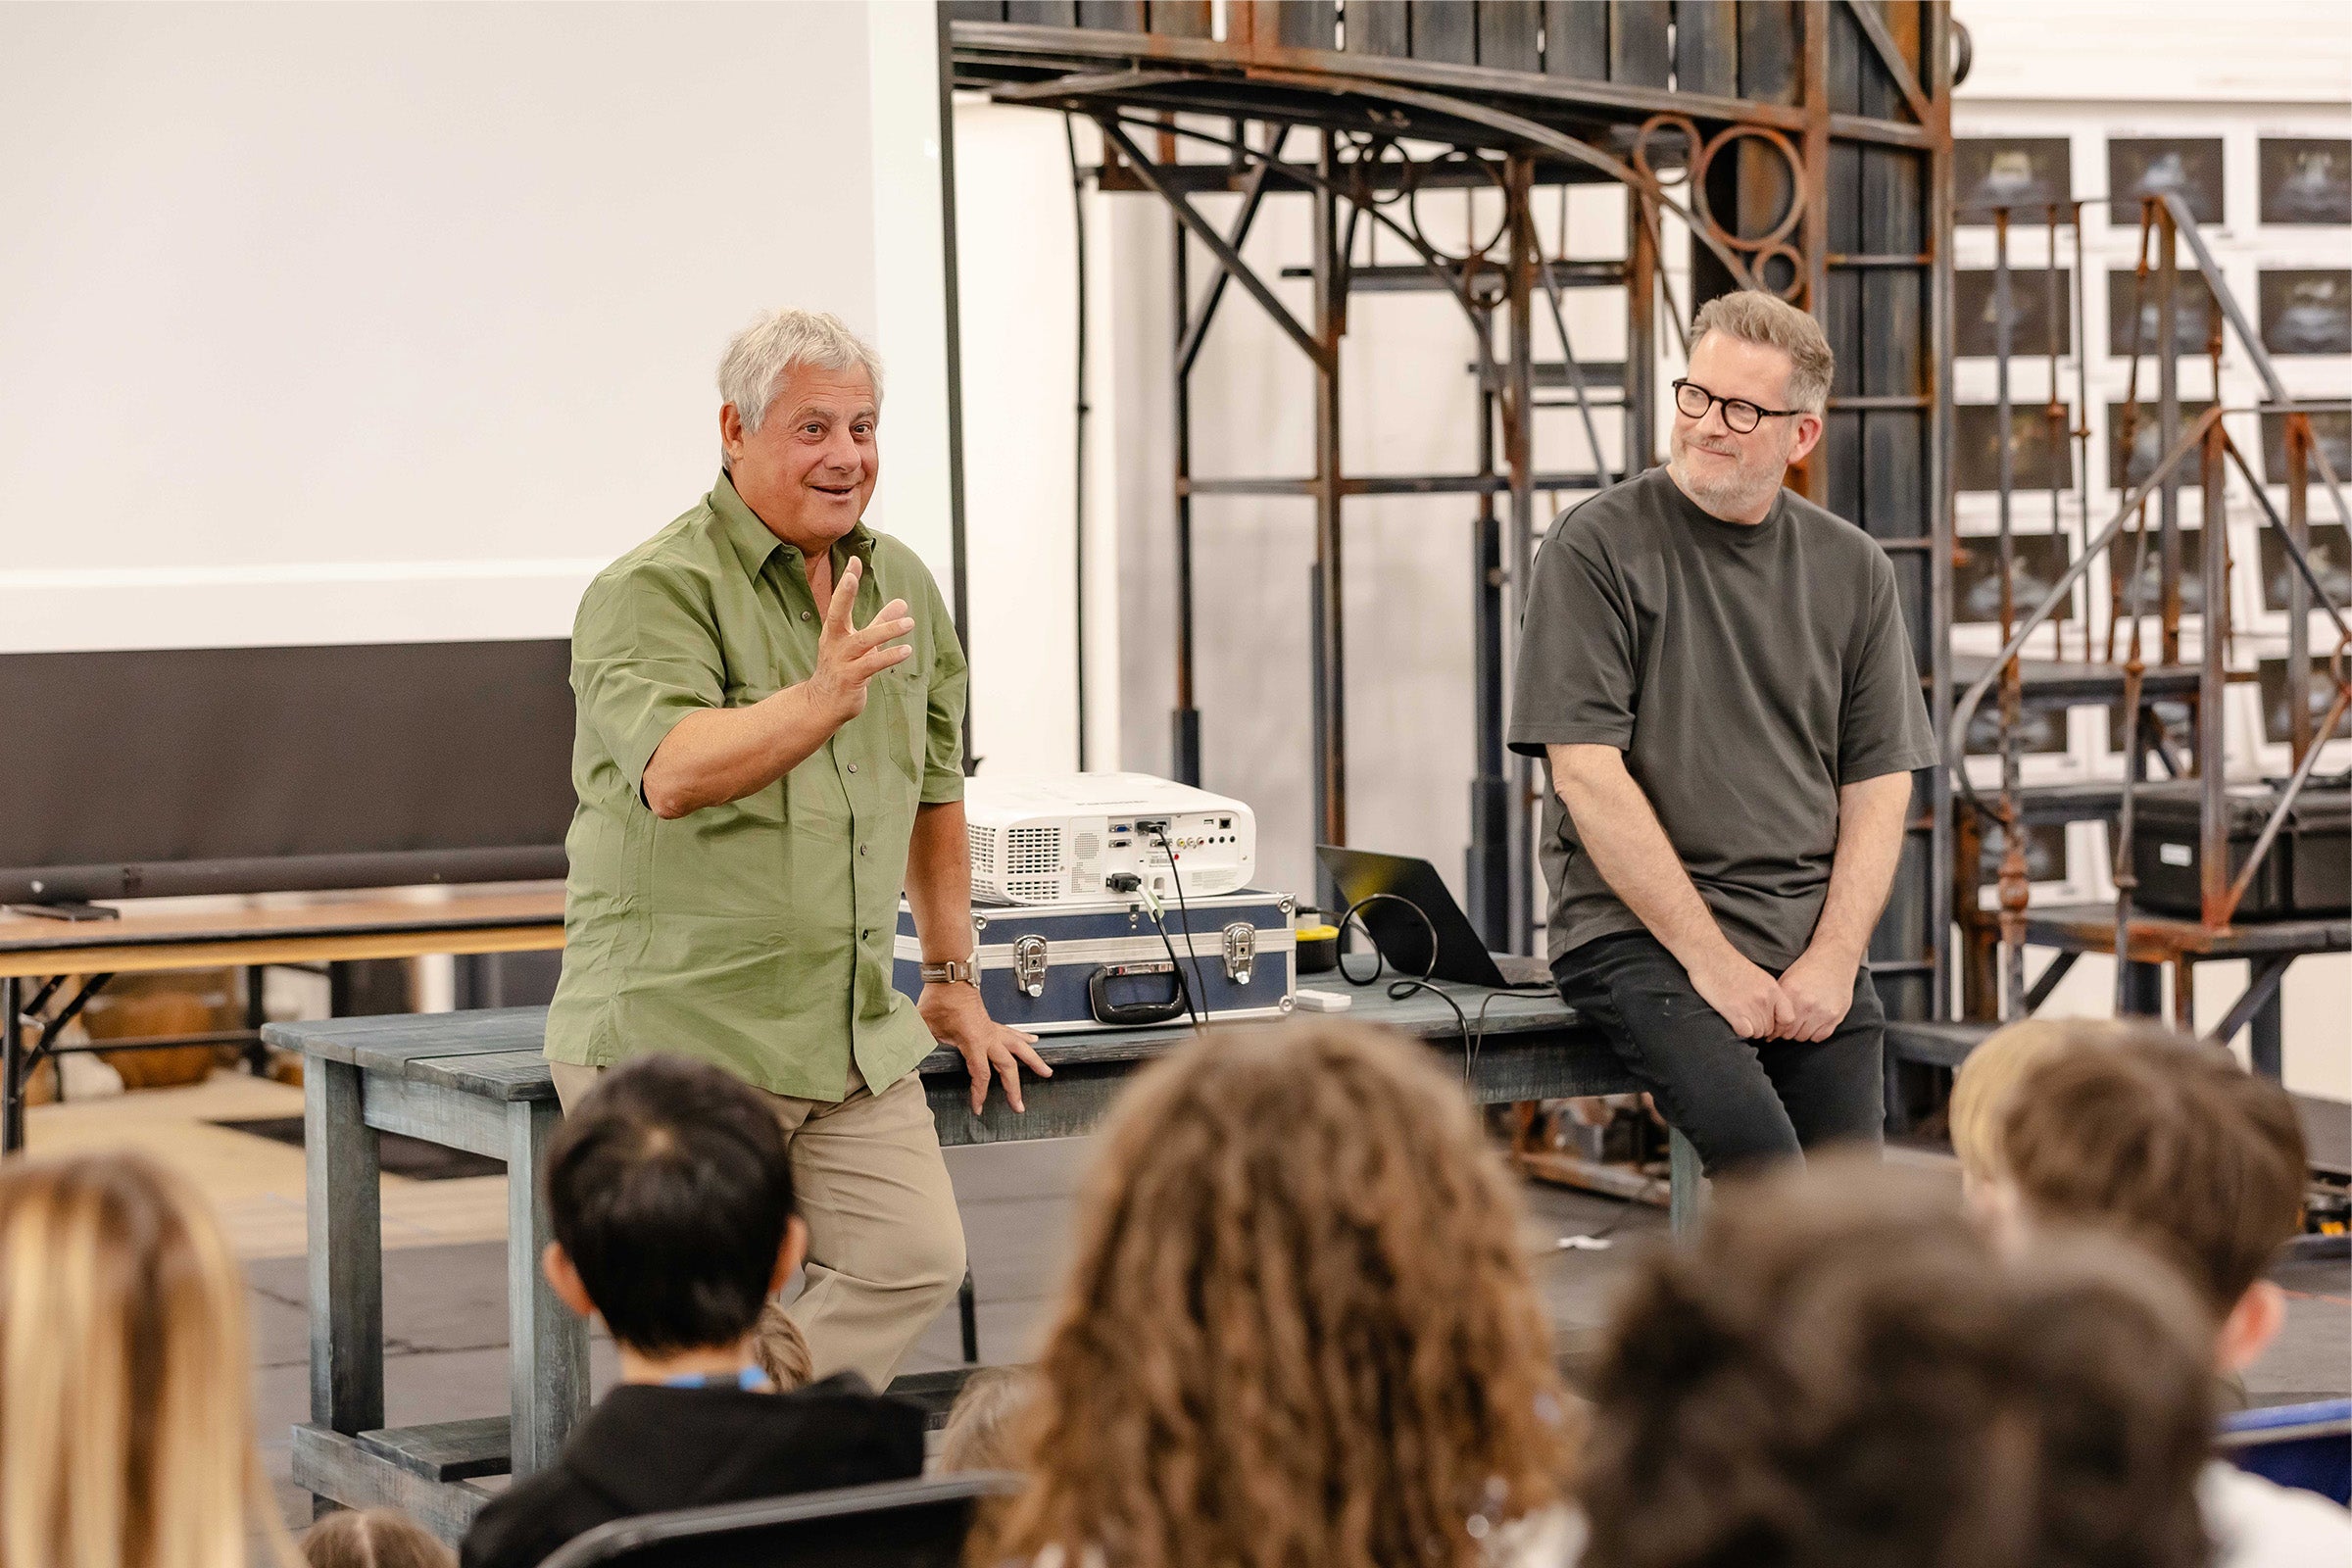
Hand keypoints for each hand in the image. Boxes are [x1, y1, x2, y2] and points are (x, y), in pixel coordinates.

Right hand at [806, 558, 913, 724]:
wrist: (823, 704)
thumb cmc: (844, 669)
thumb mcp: (863, 643)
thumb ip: (881, 621)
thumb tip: (903, 603)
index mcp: (836, 631)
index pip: (840, 602)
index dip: (847, 581)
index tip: (854, 560)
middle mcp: (835, 643)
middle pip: (837, 614)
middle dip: (843, 595)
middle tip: (850, 576)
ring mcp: (841, 661)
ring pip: (863, 642)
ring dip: (886, 631)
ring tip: (909, 623)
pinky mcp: (850, 679)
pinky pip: (871, 665)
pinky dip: (889, 657)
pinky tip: (906, 650)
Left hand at [918, 982, 1049, 1113]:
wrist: (950, 977)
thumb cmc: (939, 999)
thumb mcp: (925, 1026)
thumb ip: (920, 1045)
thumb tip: (909, 1058)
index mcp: (974, 1040)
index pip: (981, 1073)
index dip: (980, 1093)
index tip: (979, 1107)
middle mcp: (988, 1036)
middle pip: (1007, 1067)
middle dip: (1014, 1088)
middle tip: (1019, 1105)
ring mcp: (992, 1028)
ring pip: (1019, 1048)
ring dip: (1033, 1061)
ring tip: (1046, 1072)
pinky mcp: (992, 1022)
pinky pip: (1012, 1033)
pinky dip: (1024, 1038)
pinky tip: (1033, 1042)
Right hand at [1688, 949, 1794, 1039]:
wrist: (1709, 954)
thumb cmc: (1729, 964)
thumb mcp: (1758, 976)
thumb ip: (1768, 993)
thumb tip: (1771, 1012)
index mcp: (1772, 988)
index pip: (1789, 1018)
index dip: (1779, 1026)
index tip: (1768, 1025)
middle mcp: (1764, 998)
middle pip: (1771, 1029)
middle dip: (1760, 1028)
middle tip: (1748, 1020)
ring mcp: (1750, 1005)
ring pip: (1758, 1033)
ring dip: (1749, 1030)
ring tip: (1739, 1018)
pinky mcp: (1734, 1010)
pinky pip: (1746, 1033)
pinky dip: (1740, 1030)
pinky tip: (1733, 1020)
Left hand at [1772, 947, 1857, 1042]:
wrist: (1834, 959)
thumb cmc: (1808, 968)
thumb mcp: (1787, 979)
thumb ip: (1778, 1001)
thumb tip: (1767, 1021)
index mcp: (1792, 994)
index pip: (1777, 1025)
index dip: (1774, 1029)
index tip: (1774, 1030)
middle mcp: (1807, 1004)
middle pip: (1789, 1034)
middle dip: (1786, 1031)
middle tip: (1787, 1026)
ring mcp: (1823, 1012)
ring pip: (1804, 1037)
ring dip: (1800, 1032)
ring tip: (1800, 1023)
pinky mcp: (1835, 1016)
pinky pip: (1820, 1037)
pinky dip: (1815, 1033)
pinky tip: (1813, 1024)